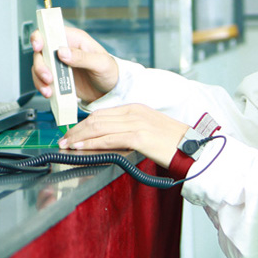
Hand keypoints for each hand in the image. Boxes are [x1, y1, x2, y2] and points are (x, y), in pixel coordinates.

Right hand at [31, 26, 117, 103]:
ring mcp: (59, 64)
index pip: (50, 31)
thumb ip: (82, 57)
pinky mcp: (57, 78)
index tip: (38, 47)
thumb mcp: (101, 63)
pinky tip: (50, 93)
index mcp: (74, 39)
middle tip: (49, 77)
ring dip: (39, 78)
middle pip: (40, 52)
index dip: (40, 36)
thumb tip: (62, 52)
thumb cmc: (109, 71)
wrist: (110, 92)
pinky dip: (42, 87)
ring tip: (49, 89)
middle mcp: (63, 50)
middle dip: (40, 65)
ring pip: (39, 67)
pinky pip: (42, 80)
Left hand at [57, 104, 189, 168]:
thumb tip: (108, 141)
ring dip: (79, 137)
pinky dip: (91, 143)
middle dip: (76, 130)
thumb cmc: (173, 144)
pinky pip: (108, 138)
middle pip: (96, 118)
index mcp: (135, 108)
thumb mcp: (148, 131)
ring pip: (98, 126)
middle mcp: (133, 112)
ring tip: (67, 145)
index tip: (72, 133)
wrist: (194, 148)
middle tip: (63, 140)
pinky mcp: (139, 136)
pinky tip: (81, 148)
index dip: (83, 123)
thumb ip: (129, 131)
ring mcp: (136, 123)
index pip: (102, 113)